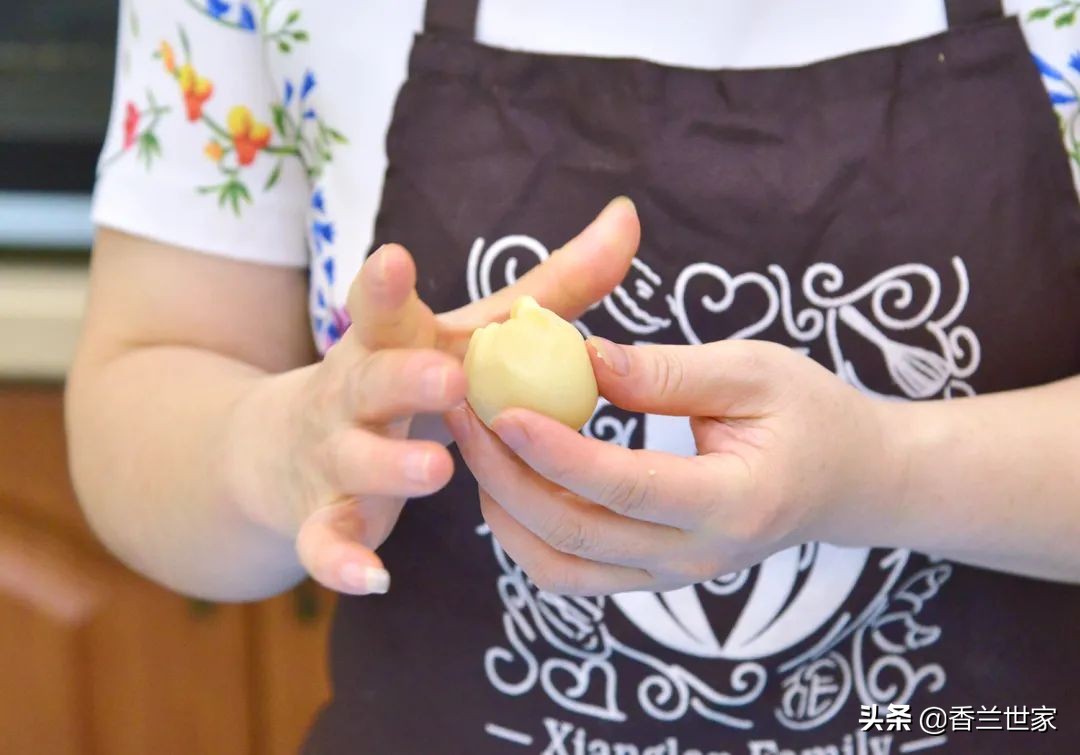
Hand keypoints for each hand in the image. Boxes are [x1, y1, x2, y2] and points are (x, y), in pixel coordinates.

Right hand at [229, 198, 639, 594]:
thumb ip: (552, 285)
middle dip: (406, 379)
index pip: (381, 307)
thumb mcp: (469, 331)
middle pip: (371, 380)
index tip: (396, 260)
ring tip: (440, 470)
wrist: (290, 443)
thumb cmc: (409, 374)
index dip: (384, 286)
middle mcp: (351, 392)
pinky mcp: (321, 515)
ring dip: (391, 466)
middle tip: (450, 379)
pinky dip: (342, 560)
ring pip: (356, 459)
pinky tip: (376, 578)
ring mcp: (333, 455)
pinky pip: (326, 540)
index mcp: (389, 341)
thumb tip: (629, 217)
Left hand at [447, 338, 892, 595]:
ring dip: (505, 510)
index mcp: (734, 501)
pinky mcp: (652, 577)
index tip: (500, 407)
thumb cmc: (813, 414)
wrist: (852, 482)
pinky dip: (526, 532)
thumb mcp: (755, 370)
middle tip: (464, 412)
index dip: (555, 450)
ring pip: (561, 567)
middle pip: (576, 534)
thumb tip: (581, 359)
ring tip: (475, 443)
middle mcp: (698, 556)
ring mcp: (673, 577)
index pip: (625, 486)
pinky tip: (509, 478)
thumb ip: (669, 372)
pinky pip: (571, 573)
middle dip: (506, 475)